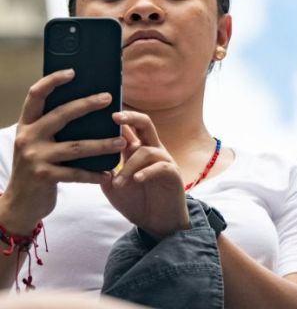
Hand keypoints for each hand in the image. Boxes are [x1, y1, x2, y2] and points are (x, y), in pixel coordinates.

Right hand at [0, 70, 124, 233]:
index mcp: (27, 125)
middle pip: (61, 115)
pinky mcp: (44, 177)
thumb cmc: (37, 167)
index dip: (52, 81)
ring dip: (102, 144)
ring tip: (122, 141)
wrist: (20, 203)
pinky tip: (110, 173)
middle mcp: (28, 138)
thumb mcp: (38, 144)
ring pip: (76, 146)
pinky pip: (76, 173)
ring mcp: (34, 158)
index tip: (73, 71)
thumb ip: (54, 127)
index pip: (35, 96)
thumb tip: (89, 104)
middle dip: (87, 105)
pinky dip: (95, 174)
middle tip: (109, 98)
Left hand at [100, 111, 189, 239]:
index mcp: (137, 150)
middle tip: (115, 116)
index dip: (118, 118)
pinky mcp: (173, 174)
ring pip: (146, 150)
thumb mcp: (113, 187)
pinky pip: (160, 167)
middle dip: (131, 117)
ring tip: (118, 183)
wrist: (158, 222)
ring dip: (129, 166)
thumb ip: (103, 172)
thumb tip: (88, 159)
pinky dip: (146, 172)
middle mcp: (152, 150)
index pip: (128, 127)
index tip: (100, 110)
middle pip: (145, 124)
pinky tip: (136, 180)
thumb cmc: (136, 202)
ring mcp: (163, 161)